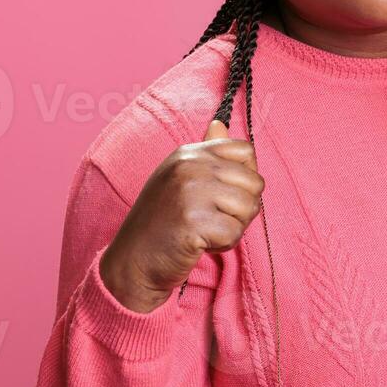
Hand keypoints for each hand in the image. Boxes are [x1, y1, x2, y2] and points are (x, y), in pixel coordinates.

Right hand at [100, 118, 264, 312]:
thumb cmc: (161, 223)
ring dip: (233, 228)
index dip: (244, 179)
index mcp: (188, 153)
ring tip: (206, 232)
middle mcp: (189, 165)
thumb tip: (220, 124)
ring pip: (249, 207)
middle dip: (242, 209)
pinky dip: (223, 245)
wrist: (132, 261)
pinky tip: (200, 244)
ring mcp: (190, 191)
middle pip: (254, 182)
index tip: (222, 196)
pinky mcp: (194, 220)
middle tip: (213, 220)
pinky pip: (235, 233)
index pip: (245, 150)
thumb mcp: (179, 179)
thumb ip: (206, 155)